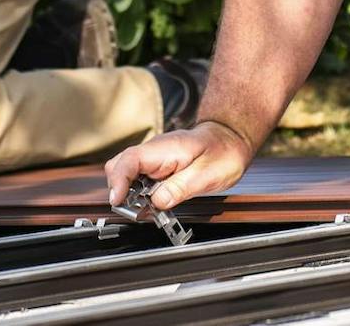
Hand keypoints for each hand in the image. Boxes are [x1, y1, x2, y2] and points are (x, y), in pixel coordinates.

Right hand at [105, 121, 253, 211]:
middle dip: (120, 189)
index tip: (118, 201)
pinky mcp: (158, 166)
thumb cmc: (223, 152)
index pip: (129, 161)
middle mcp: (154, 151)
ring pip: (127, 174)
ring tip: (146, 210)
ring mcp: (154, 158)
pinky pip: (140, 179)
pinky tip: (153, 204)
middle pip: (120, 167)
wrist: (231, 139)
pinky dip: (141, 194)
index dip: (118, 182)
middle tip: (134, 210)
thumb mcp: (207, 175)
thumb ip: (180, 188)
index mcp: (164, 149)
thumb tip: (157, 202)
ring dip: (131, 194)